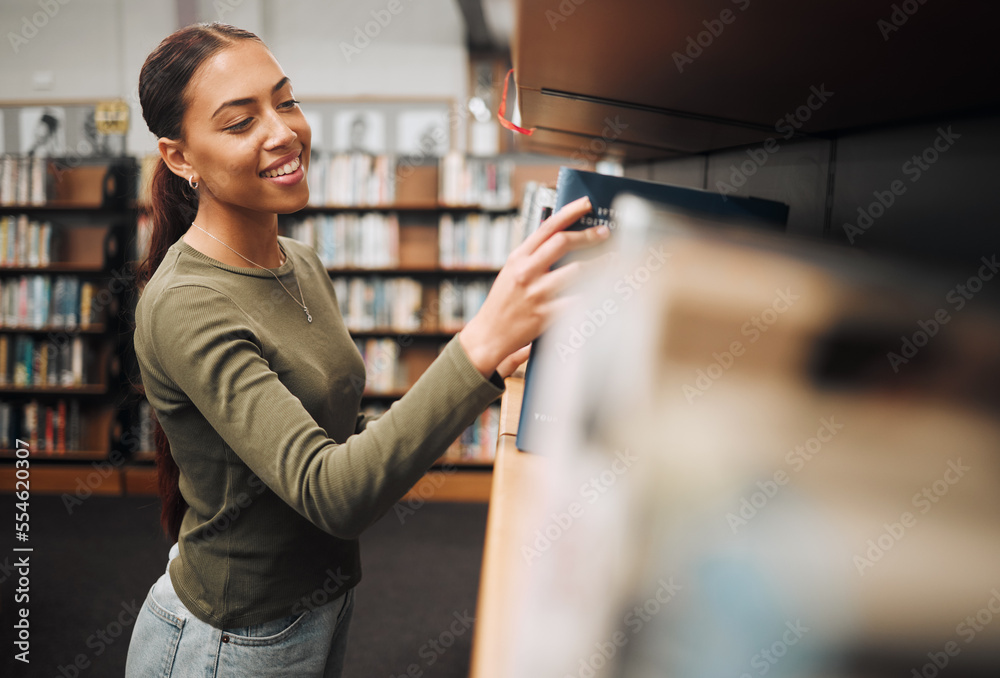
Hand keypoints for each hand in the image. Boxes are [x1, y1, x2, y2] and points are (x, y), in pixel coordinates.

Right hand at [459, 196, 609, 377]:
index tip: (587, 203)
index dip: (569, 212)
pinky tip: (607, 289)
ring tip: (614, 260)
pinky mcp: (545, 315)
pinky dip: (594, 294)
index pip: (546, 227)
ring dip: (599, 264)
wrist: (489, 335)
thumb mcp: (512, 271)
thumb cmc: (504, 302)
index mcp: (518, 258)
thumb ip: (533, 255)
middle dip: (588, 236)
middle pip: (562, 243)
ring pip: (576, 271)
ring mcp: (536, 293)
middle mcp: (526, 272)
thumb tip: (563, 237)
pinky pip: (576, 301)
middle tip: (605, 233)